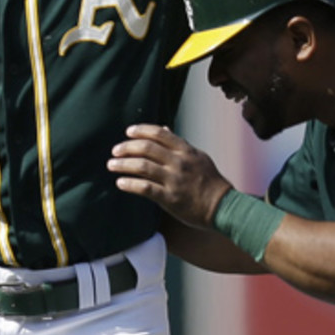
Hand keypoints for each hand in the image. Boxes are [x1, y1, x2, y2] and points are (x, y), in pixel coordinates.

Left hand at [107, 124, 232, 227]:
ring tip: (112, 165)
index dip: (141, 131)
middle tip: (115, 151)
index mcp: (186, 151)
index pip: (159, 133)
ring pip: (142, 166)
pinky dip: (130, 184)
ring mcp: (174, 180)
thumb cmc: (210, 181)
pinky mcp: (170, 198)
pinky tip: (120, 183)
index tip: (128, 132)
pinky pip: (145, 188)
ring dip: (123, 164)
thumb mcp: (198, 157)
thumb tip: (164, 128)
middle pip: (147, 148)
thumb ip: (179, 144)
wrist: (223, 206)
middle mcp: (179, 162)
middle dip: (127, 147)